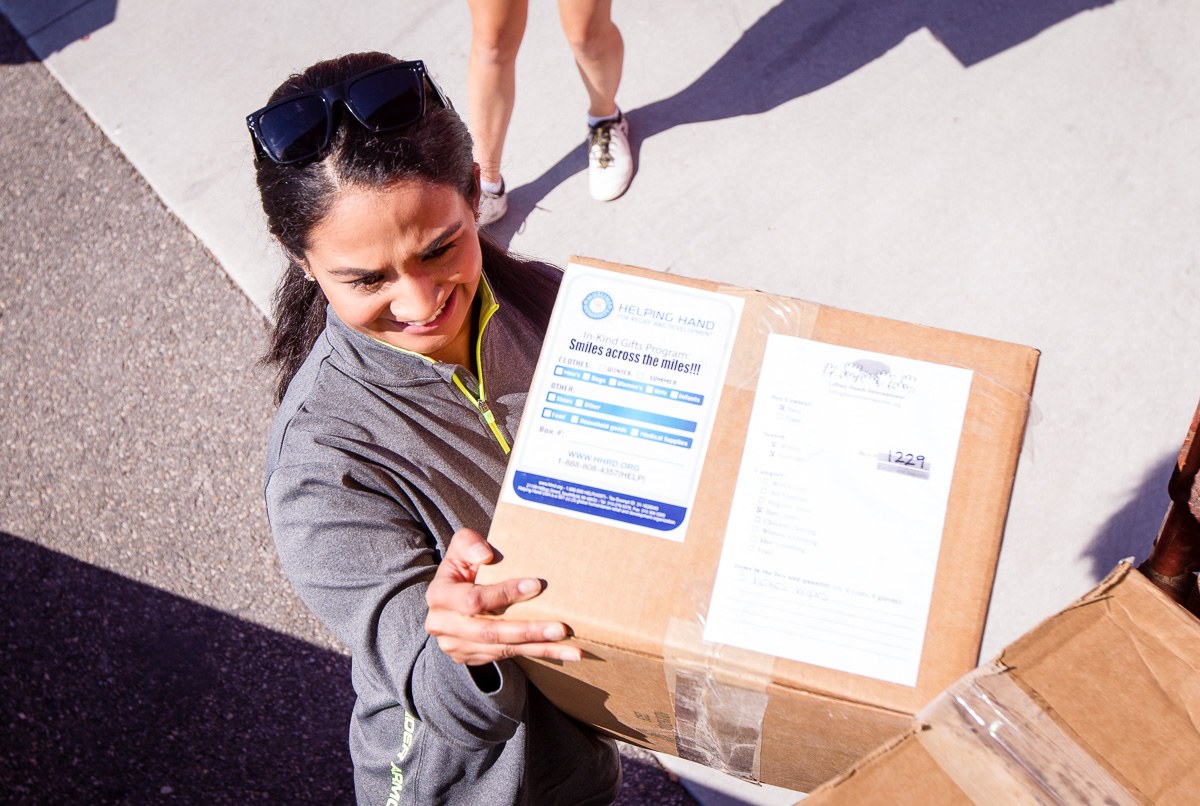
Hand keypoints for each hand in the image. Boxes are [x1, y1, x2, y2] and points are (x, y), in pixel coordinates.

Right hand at [425, 528, 581, 665]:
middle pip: (490, 632)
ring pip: (503, 649)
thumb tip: (485, 555)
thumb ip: (469, 543)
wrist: (453, 594)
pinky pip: (508, 656)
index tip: (537, 585)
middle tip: (560, 628)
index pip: (473, 600)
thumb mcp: (461, 547)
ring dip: (540, 648)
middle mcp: (444, 625)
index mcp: (440, 596)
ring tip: (571, 647)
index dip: (504, 593)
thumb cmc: (464, 566)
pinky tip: (563, 653)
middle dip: (528, 630)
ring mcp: (457, 646)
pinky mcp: (473, 657)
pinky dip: (538, 653)